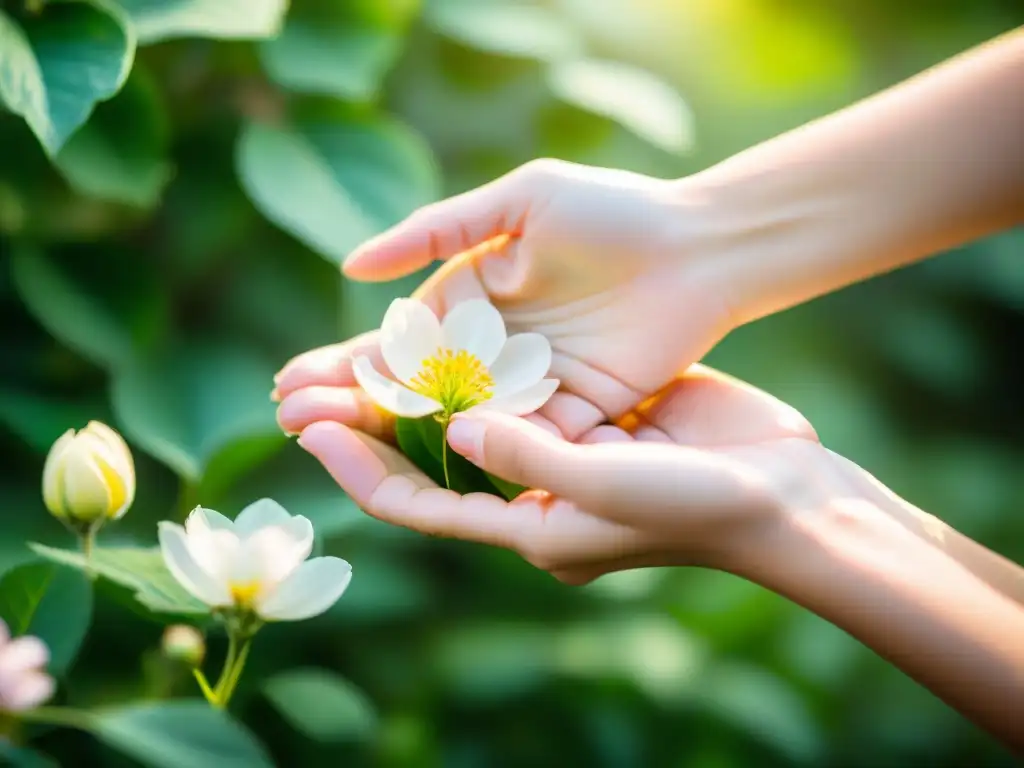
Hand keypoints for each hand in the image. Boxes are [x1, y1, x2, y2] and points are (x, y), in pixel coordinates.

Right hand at [273, 160, 731, 440]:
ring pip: (450, 423)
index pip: (394, 341)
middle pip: (410, 390)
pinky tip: (416, 464)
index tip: (289, 383)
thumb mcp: (519, 201)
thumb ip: (438, 231)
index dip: (342, 363)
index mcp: (471, 298)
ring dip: (390, 438)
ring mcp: (530, 387)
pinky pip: (513, 440)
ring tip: (327, 446)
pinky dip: (466, 453)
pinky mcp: (572, 416)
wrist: (699, 248)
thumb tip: (351, 267)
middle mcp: (491, 350)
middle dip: (350, 405)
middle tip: (290, 421)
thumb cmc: (612, 212)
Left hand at [284, 349, 833, 583]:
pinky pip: (517, 384)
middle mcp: (529, 492)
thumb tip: (456, 428)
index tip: (312, 426)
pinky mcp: (588, 414)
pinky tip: (449, 321)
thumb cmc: (696, 508)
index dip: (359, 467)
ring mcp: (558, 450)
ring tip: (364, 342)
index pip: (417, 503)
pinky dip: (480, 357)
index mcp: (524, 526)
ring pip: (467, 412)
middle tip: (309, 381)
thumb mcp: (605, 489)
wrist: (781, 492)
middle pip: (429, 455)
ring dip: (418, 381)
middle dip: (373, 418)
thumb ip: (528, 459)